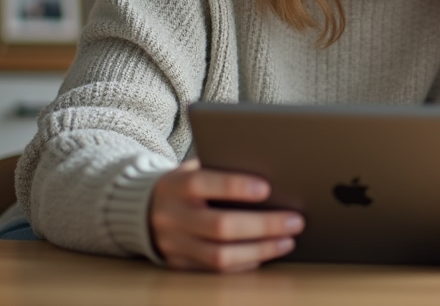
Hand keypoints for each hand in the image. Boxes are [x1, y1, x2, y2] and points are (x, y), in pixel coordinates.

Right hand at [149, 159, 303, 271]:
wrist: (144, 209)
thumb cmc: (185, 184)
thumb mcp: (194, 168)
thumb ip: (221, 168)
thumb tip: (270, 171)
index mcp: (174, 185)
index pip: (202, 183)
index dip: (234, 186)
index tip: (267, 188)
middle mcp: (171, 216)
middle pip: (219, 226)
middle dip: (263, 225)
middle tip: (295, 221)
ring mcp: (173, 244)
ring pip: (219, 255)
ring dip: (260, 249)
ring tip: (288, 240)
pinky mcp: (179, 264)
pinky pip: (215, 270)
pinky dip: (244, 263)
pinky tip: (266, 253)